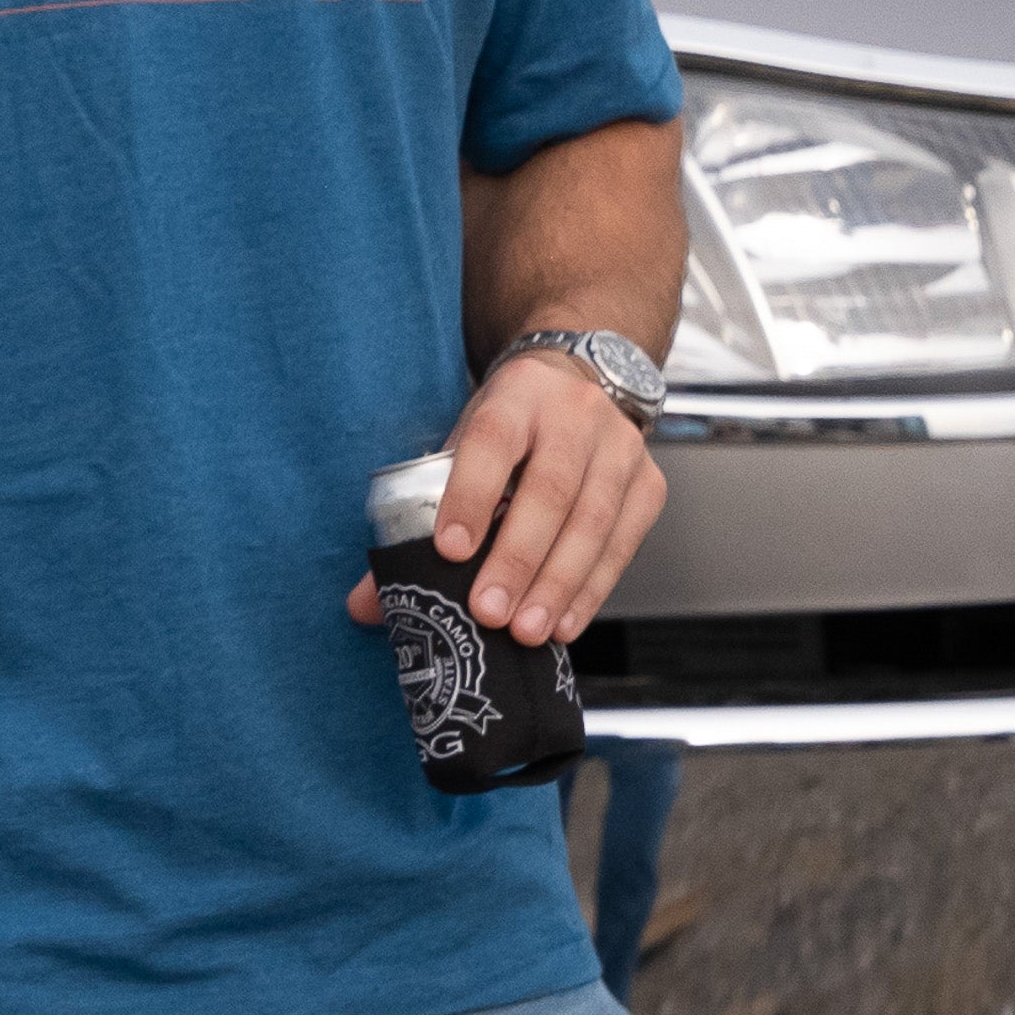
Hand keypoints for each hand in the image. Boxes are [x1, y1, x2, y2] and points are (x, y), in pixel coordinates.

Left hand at [348, 352, 666, 644]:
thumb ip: (414, 517)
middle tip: (488, 612)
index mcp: (516, 395)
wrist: (580, 383)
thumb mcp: (461, 447)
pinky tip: (565, 622)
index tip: (450, 550)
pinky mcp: (649, 485)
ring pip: (592, 521)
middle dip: (518, 558)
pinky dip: (592, 589)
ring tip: (526, 631)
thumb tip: (365, 602)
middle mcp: (574, 415)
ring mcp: (620, 448)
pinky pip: (623, 543)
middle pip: (550, 489)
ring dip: (558, 584)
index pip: (491, 441)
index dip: (471, 495)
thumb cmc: (511, 426)